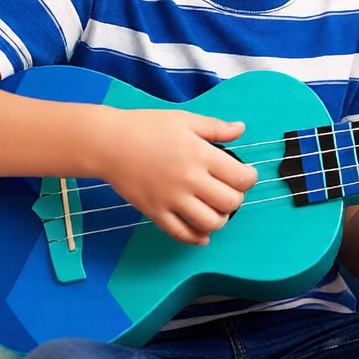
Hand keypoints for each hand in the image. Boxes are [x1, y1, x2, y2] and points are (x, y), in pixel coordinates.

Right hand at [99, 108, 256, 244]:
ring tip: (217, 211)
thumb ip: (216, 128)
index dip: (249, 178)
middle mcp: (190, 180)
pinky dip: (196, 238)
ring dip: (220, 220)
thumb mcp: (186, 120)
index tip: (244, 175)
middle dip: (236, 199)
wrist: (109, 143)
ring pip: (210, 222)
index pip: (241, 177)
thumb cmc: (147, 127)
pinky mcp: (155, 212)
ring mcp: (172, 199)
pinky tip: (202, 235)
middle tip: (230, 192)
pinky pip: (180, 234)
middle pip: (230, 202)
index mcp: (202, 155)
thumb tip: (241, 128)